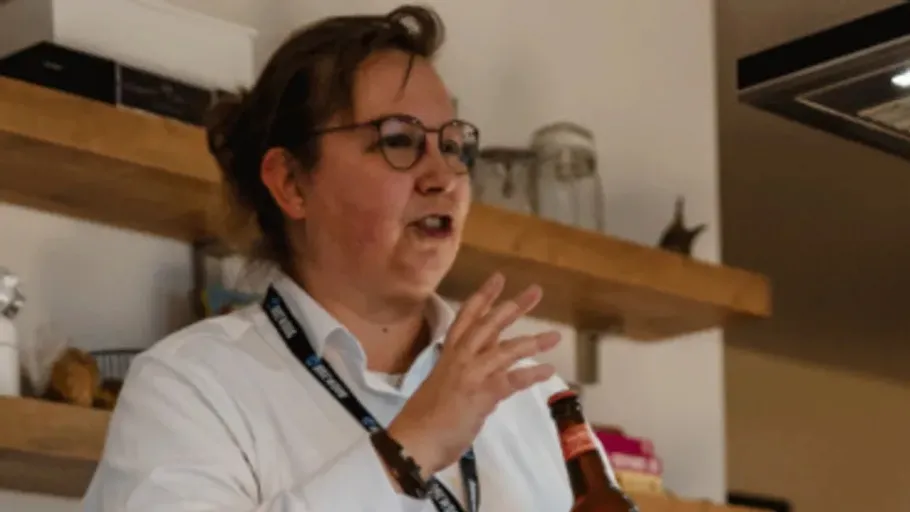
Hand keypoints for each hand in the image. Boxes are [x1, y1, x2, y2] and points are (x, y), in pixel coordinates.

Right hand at [387, 273, 560, 476]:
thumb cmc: (423, 420)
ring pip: (505, 350)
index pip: (467, 318)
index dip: (483, 297)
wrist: (413, 441)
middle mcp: (460, 359)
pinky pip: (512, 380)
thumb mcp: (443, 388)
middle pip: (489, 325)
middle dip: (512, 306)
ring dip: (532, 341)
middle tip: (536, 291)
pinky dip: (531, 375)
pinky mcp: (482, 394)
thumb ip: (466, 375)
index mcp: (448, 356)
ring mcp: (471, 374)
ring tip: (555, 336)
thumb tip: (488, 376)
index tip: (498, 279)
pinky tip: (548, 370)